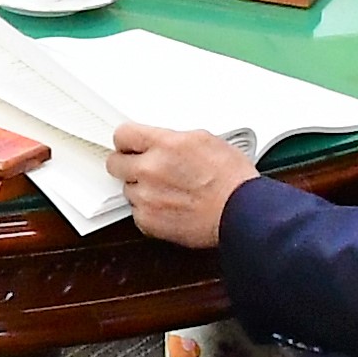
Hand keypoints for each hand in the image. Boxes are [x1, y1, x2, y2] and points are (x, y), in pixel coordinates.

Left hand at [110, 121, 258, 248]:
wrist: (242, 212)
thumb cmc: (231, 179)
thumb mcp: (205, 140)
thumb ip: (172, 140)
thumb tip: (161, 141)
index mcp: (164, 145)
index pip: (123, 135)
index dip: (127, 141)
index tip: (130, 145)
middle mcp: (150, 169)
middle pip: (115, 163)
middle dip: (128, 164)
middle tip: (144, 168)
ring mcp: (147, 197)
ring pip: (128, 189)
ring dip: (141, 189)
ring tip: (168, 191)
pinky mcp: (148, 221)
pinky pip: (137, 212)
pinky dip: (149, 211)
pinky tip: (169, 207)